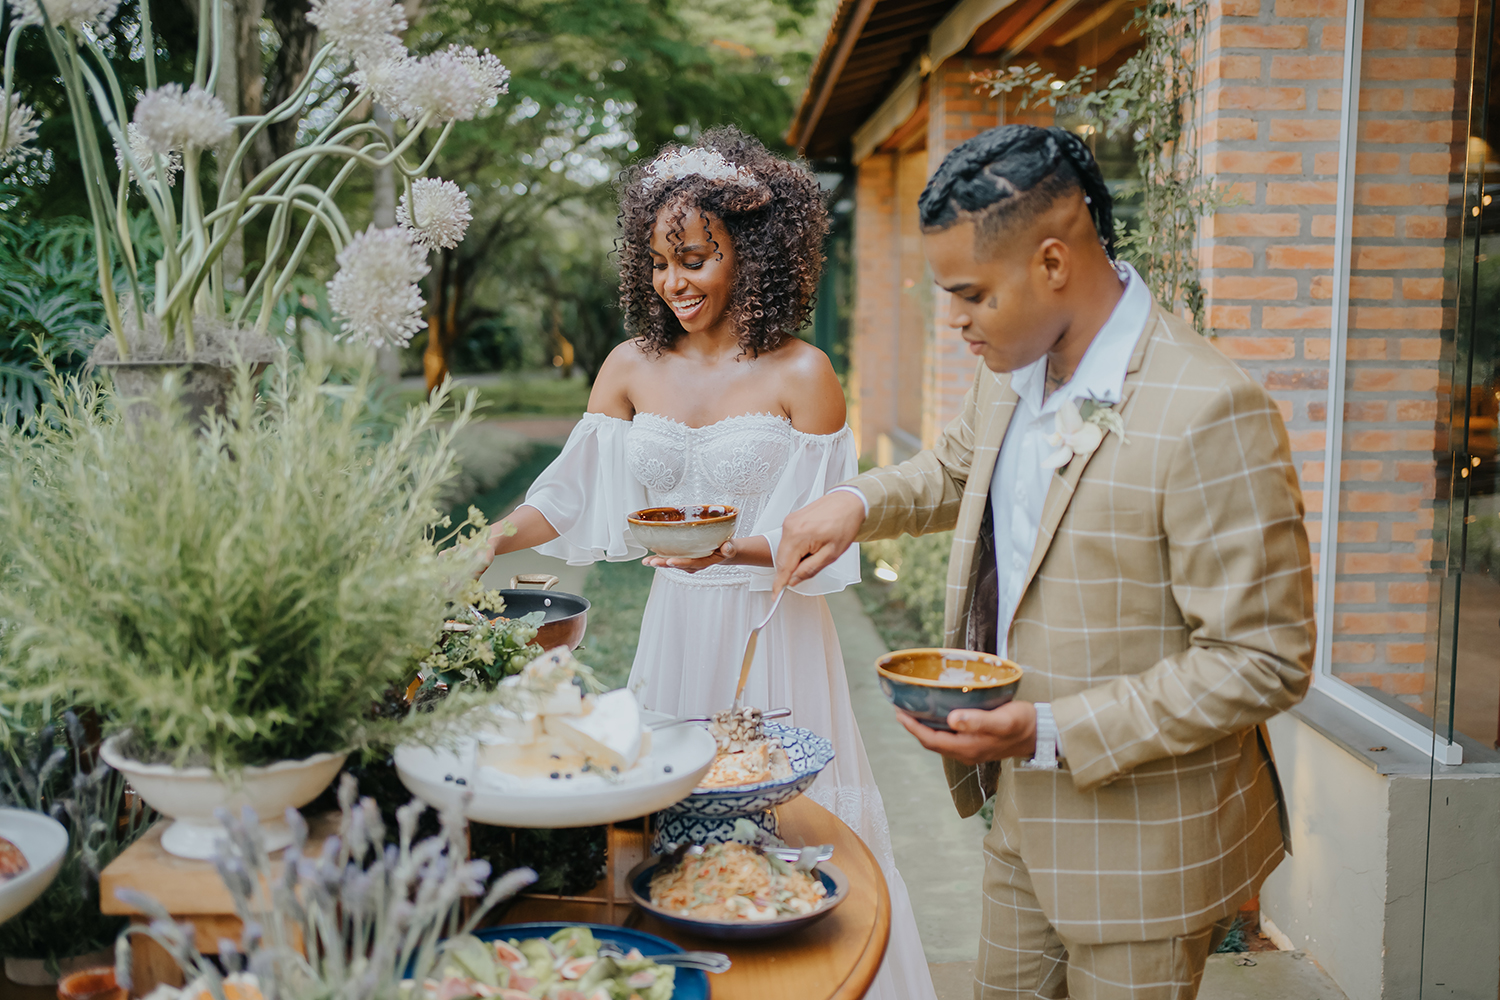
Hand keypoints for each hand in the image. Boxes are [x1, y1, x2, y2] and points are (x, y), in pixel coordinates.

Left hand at [644, 540, 735, 572]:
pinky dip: (659, 556)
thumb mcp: (730, 548)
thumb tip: (727, 547)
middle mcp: (693, 563)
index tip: (670, 561)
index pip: (691, 563)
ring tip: (646, 561)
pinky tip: (649, 554)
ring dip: (658, 562)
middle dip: (663, 564)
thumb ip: (729, 549)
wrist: (723, 551)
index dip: (680, 563)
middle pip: (676, 565)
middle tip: (651, 562)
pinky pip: (669, 557)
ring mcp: (686, 561)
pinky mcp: (682, 556)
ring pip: (670, 562)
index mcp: (703, 562)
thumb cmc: (725, 548)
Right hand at [772, 490, 865, 592]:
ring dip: (795, 558)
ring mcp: (788, 522)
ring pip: (785, 550)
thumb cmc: (843, 525)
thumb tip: (794, 580)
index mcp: (798, 536)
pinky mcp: (790, 519)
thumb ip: (810, 569)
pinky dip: (796, 548)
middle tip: (811, 566)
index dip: (779, 584)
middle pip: (782, 559)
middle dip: (792, 569)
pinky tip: (812, 544)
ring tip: (816, 550)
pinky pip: (788, 541)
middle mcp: (789, 527)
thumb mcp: (831, 554)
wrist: (847, 502)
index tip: (775, 596)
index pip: (784, 567)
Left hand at [895, 702, 1037, 766]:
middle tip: (900, 709)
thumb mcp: (1001, 720)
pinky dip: (938, 728)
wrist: (1041, 734)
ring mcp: (971, 750)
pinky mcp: (977, 744)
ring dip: (925, 728)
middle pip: (931, 742)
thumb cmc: (1022, 724)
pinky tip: (938, 715)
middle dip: (914, 727)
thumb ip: (977, 721)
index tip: (898, 713)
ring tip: (914, 711)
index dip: (913, 728)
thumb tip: (952, 719)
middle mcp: (966, 752)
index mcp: (967, 748)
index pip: (931, 739)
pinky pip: (950, 738)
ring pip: (940, 741)